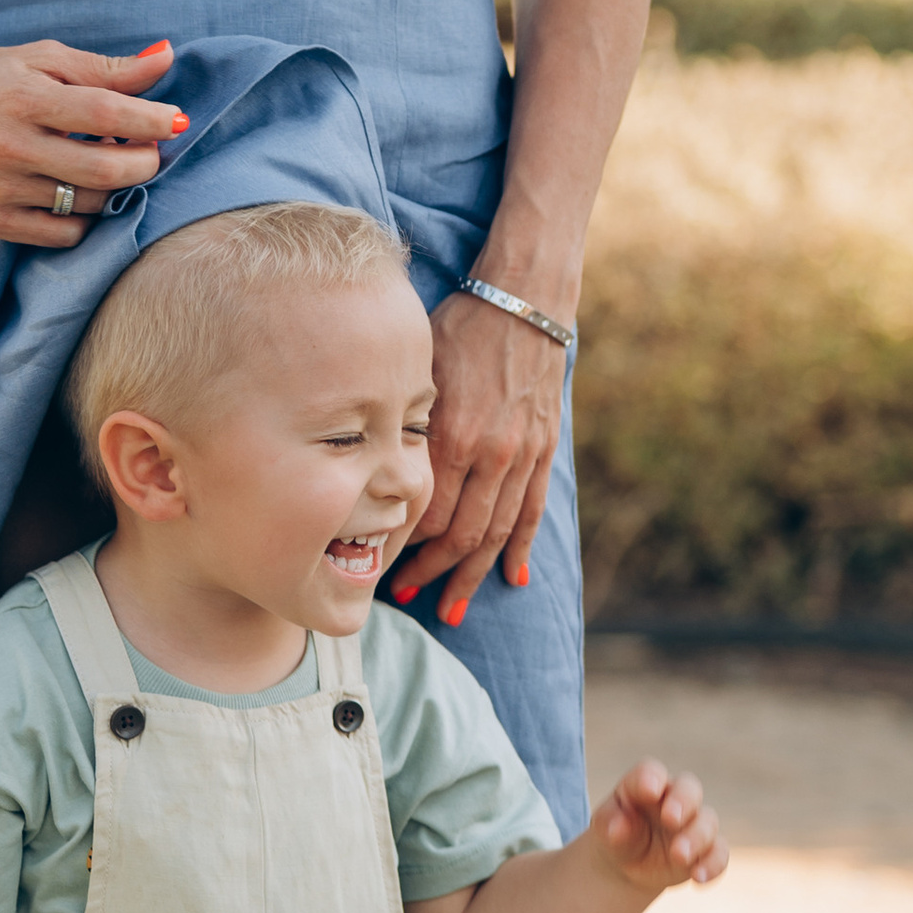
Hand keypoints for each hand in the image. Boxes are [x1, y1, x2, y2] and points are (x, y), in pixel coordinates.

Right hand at [0, 36, 185, 248]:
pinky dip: (85, 217)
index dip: (151, 119)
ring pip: (90, 204)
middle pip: (105, 169)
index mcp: (24, 98)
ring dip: (114, 187)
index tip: (177, 120)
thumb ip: (105, 67)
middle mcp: (11, 148)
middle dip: (145, 162)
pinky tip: (79, 190)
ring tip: (107, 161)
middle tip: (152, 150)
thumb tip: (166, 57)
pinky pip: (64, 234)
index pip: (105, 112)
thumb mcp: (40, 59)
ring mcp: (1, 190)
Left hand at [388, 287, 566, 622]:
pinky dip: (522, 550)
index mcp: (454, 435)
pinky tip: (514, 581)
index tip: (375, 560)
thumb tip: (369, 458)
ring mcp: (521, 456)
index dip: (401, 543)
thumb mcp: (421, 368)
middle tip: (402, 594)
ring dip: (472, 575)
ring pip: (497, 533)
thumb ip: (403, 419)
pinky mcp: (543, 451)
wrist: (524, 302)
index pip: (426, 512)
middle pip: (460, 533)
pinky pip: (532, 512)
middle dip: (430, 572)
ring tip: (451, 610)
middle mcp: (490, 454)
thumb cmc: (461, 327)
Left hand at [595, 760, 725, 898]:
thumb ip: (610, 824)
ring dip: (696, 838)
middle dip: (683, 802)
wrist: (629, 864)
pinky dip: (712, 865)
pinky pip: (719, 854)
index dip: (651, 778)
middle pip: (689, 788)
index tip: (649, 792)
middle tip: (671, 820)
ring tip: (678, 856)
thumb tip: (618, 829)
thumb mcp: (604, 827)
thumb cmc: (616, 832)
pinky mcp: (705, 851)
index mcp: (646, 784)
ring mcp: (693, 824)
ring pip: (707, 822)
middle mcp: (675, 798)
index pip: (651, 772)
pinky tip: (698, 878)